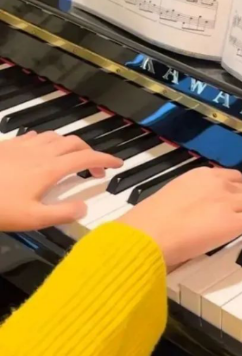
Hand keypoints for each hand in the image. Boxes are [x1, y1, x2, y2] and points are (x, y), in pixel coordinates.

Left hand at [0, 131, 123, 230]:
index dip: (106, 159)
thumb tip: (84, 207)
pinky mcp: (8, 145)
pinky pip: (36, 136)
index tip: (118, 163)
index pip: (86, 158)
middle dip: (90, 152)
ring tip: (73, 159)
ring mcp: (23, 146)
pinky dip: (49, 142)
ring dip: (71, 145)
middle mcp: (40, 152)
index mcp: (50, 169)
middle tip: (95, 168)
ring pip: (56, 137)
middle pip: (74, 143)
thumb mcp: (33, 219)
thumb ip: (62, 214)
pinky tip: (42, 152)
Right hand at [120, 166, 241, 269]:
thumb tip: (190, 212)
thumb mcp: (169, 200)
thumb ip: (185, 201)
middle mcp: (217, 184)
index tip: (241, 195)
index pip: (229, 177)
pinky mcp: (236, 222)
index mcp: (198, 175)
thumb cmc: (149, 223)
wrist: (149, 234)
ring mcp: (228, 202)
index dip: (238, 188)